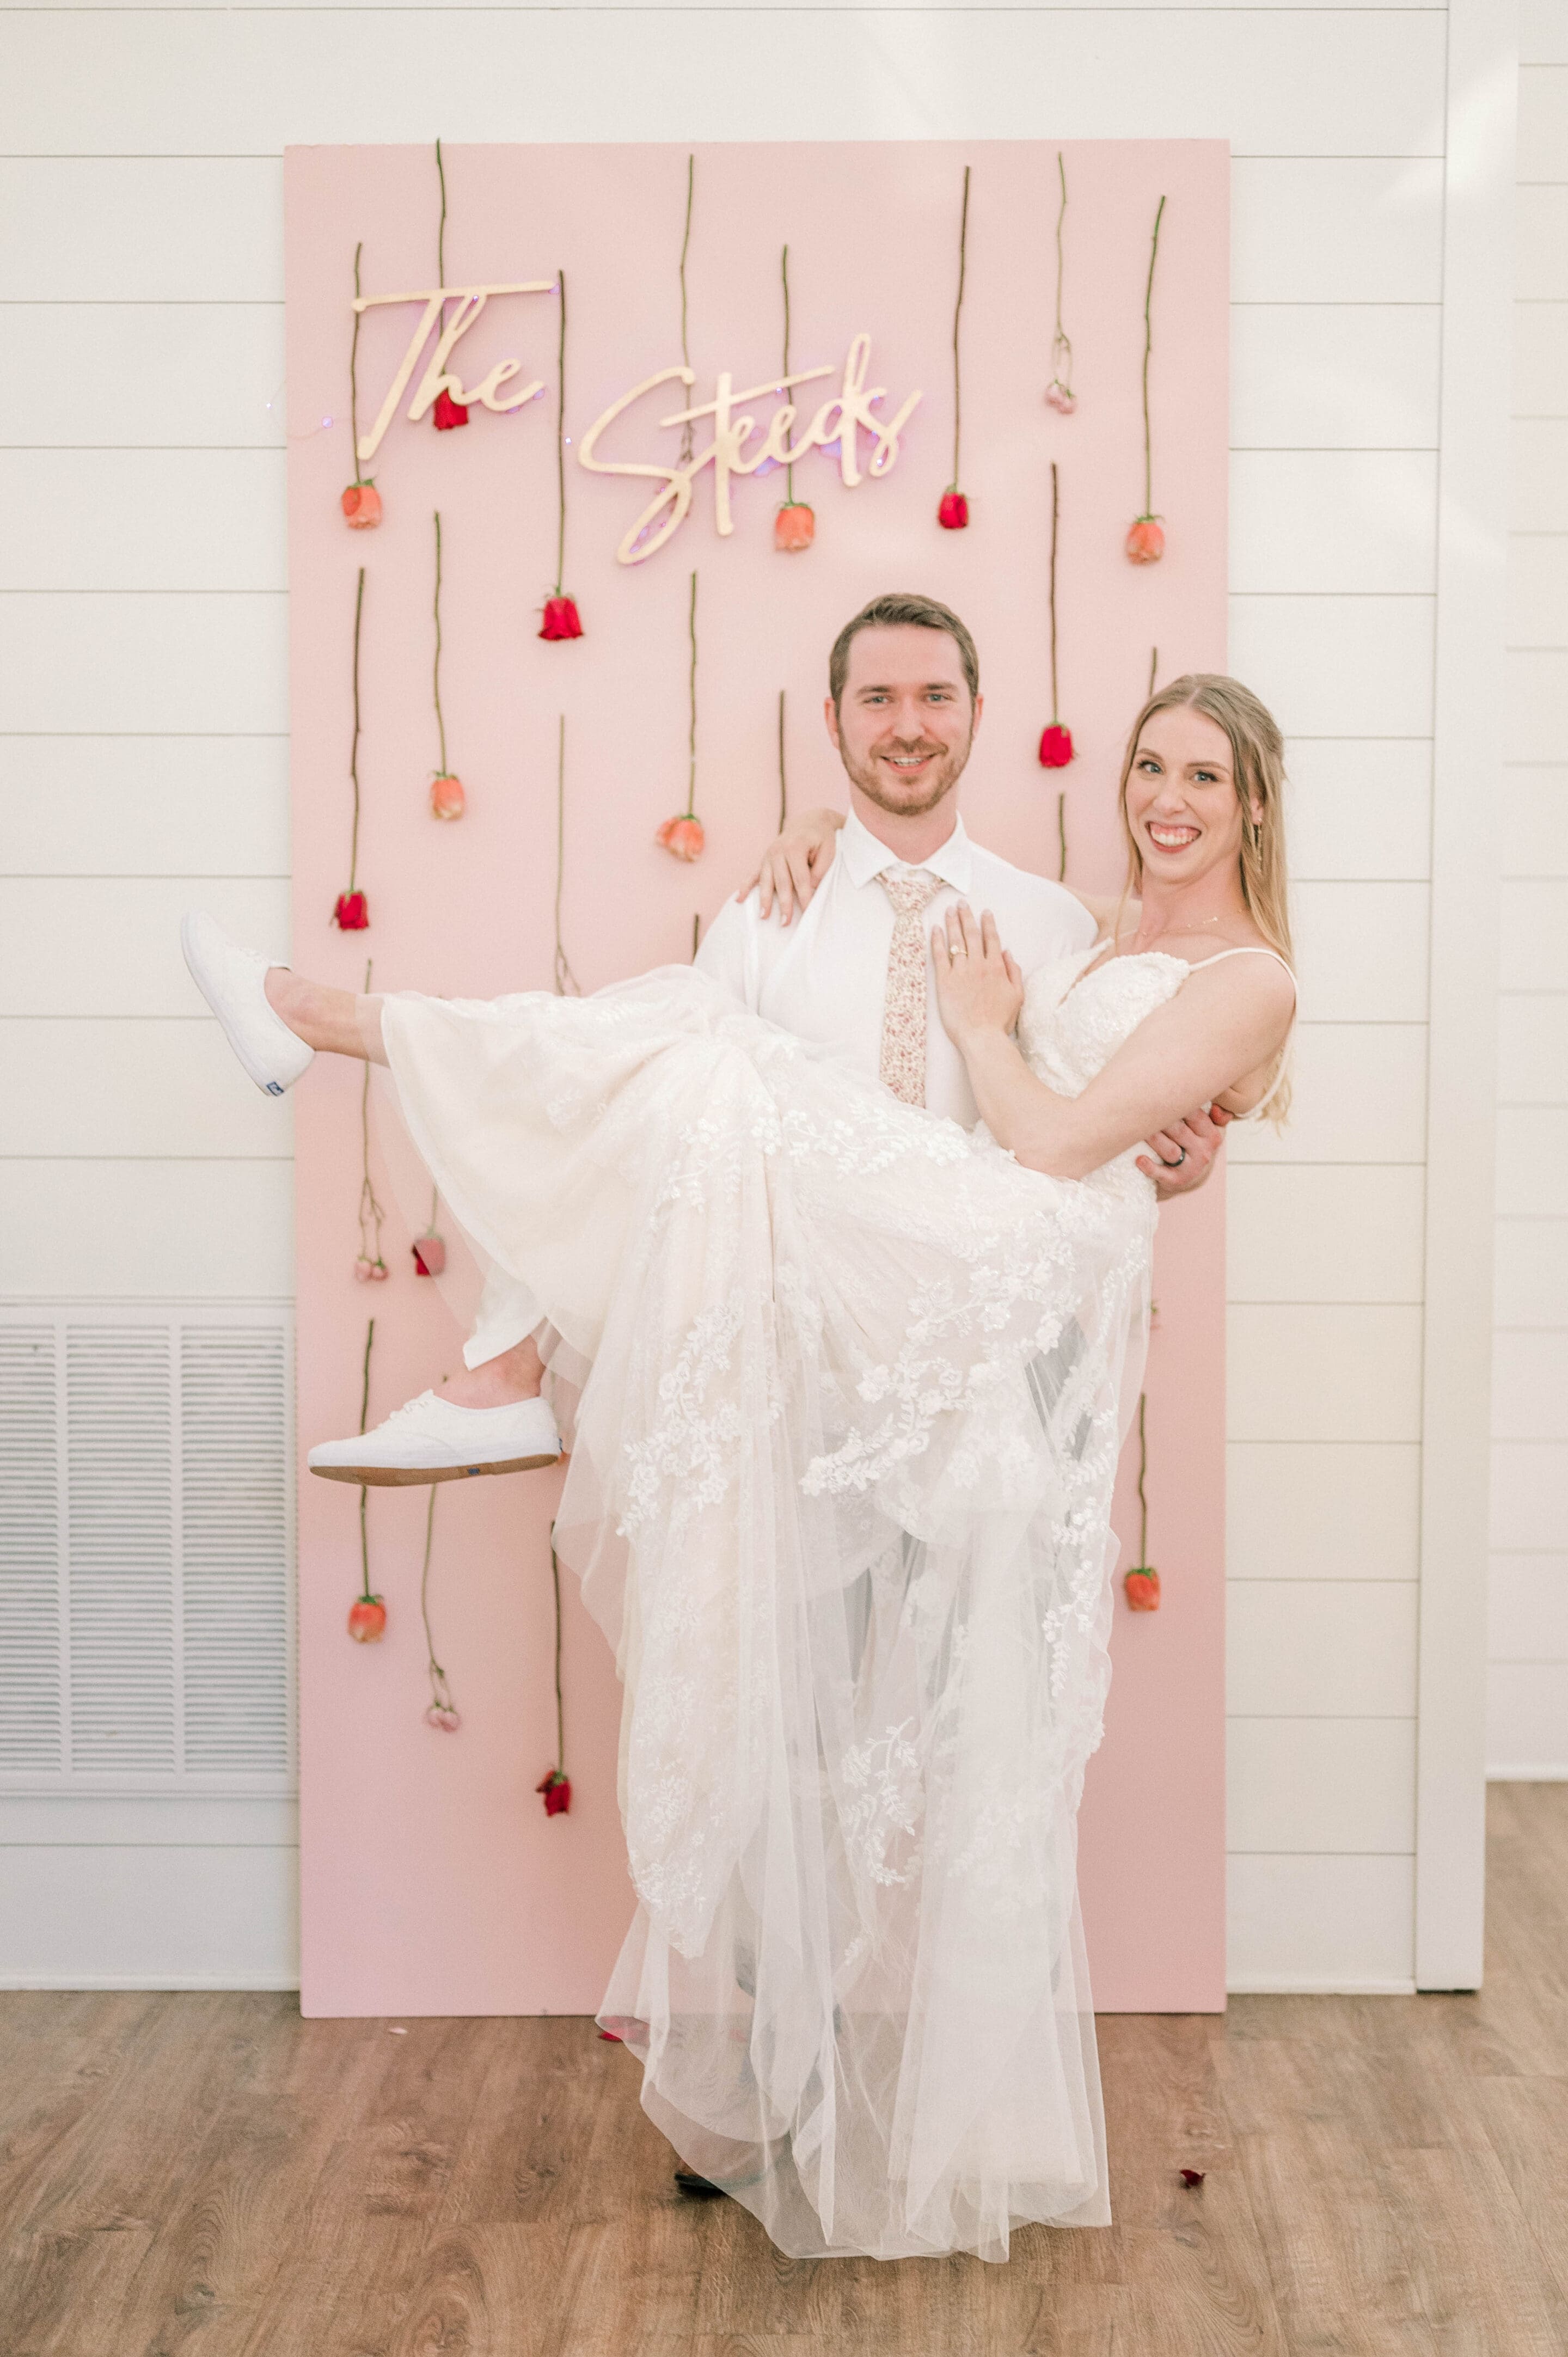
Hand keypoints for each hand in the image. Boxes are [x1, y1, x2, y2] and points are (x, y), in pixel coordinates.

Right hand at [736, 807, 842, 924]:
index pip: (801, 878)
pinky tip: (739, 899)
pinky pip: (753, 875)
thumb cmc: (822, 838)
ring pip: (766, 881)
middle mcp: (778, 850)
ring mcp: (768, 855)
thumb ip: (819, 870)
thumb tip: (808, 889)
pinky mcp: (764, 860)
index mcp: (795, 847)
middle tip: (785, 922)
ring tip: (764, 917)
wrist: (810, 821)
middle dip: (784, 904)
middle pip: (782, 883)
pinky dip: (745, 887)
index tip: (807, 913)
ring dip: (764, 900)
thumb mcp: (828, 851)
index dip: (804, 897)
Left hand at [932, 904, 1023, 1044]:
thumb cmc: (1000, 1021)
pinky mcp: (945, 981)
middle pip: (972, 934)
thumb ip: (1014, 971)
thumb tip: (1008, 952)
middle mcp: (978, 965)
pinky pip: (939, 956)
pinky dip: (937, 941)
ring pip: (956, 941)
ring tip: (949, 910)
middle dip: (967, 916)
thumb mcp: (1017, 996)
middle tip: (962, 903)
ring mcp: (960, 972)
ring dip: (952, 923)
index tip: (985, 912)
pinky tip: (935, 930)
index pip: (991, 939)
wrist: (982, 1037)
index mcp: (996, 967)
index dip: (988, 923)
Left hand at [1137, 1104, 1233, 1197]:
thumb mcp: (1212, 1130)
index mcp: (1212, 1135)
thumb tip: (1216, 1107)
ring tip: (1139, 1129)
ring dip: (1153, 1139)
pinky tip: (1139, 1160)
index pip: (1196, 1116)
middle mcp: (1203, 1151)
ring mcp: (1190, 1168)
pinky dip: (1150, 1168)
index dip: (1178, 1105)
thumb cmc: (1197, 1144)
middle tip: (1143, 1107)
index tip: (1161, 1094)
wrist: (1191, 1176)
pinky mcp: (1176, 1181)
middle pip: (1179, 1131)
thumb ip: (1218, 1116)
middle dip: (1161, 1119)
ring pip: (1169, 1150)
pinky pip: (1162, 1174)